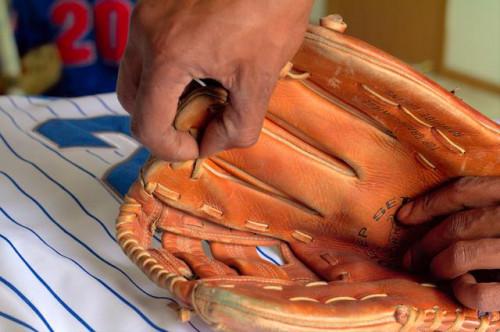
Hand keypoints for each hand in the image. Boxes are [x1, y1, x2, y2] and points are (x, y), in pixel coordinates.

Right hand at [117, 0, 312, 160]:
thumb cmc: (272, 12)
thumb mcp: (260, 80)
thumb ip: (236, 127)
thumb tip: (209, 145)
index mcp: (167, 57)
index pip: (146, 126)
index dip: (171, 149)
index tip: (198, 146)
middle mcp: (145, 33)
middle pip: (132, 102)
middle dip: (163, 122)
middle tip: (200, 120)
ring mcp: (145, 14)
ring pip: (136, 75)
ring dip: (163, 96)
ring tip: (204, 92)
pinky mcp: (154, 4)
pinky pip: (147, 51)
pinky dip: (166, 70)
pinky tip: (201, 64)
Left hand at [397, 176, 499, 310]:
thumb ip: (493, 207)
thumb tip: (438, 220)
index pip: (464, 190)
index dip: (428, 203)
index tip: (404, 216)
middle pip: (458, 224)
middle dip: (426, 242)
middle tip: (410, 257)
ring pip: (464, 253)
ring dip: (440, 265)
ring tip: (434, 272)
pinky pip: (482, 292)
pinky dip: (463, 292)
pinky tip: (461, 290)